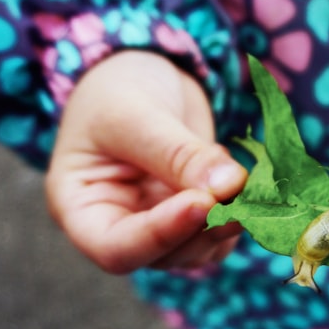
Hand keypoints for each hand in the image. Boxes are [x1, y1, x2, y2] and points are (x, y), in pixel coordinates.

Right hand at [45, 51, 246, 273]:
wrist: (145, 73)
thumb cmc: (118, 89)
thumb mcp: (136, 116)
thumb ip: (178, 154)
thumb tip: (228, 187)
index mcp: (81, 209)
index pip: (115, 248)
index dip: (160, 235)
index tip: (202, 203)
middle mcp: (119, 227)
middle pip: (164, 255)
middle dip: (206, 228)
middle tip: (242, 192)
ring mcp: (160, 226)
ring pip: (199, 250)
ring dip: (230, 223)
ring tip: (247, 180)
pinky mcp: (194, 217)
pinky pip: (221, 234)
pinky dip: (241, 213)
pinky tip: (242, 179)